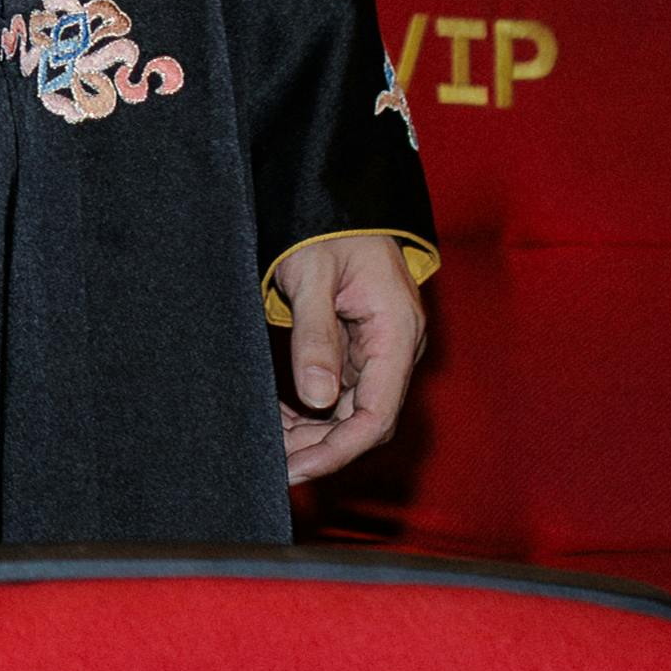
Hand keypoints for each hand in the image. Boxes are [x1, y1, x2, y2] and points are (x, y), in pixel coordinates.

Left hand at [274, 232, 425, 486]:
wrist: (337, 202)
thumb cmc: (326, 229)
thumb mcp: (312, 273)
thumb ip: (316, 334)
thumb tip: (319, 398)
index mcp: (396, 332)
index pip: (377, 414)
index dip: (339, 450)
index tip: (298, 468)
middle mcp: (397, 348)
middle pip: (366, 421)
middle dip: (321, 448)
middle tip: (274, 464)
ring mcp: (382, 351)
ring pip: (353, 412)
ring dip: (315, 433)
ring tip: (272, 444)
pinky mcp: (364, 349)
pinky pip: (345, 393)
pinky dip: (314, 410)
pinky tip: (283, 418)